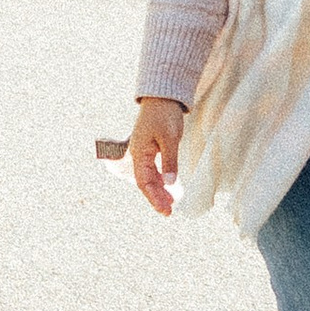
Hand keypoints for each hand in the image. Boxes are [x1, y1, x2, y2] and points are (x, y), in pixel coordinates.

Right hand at [129, 98, 183, 214]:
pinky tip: (169, 189)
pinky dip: (161, 181)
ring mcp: (144, 153)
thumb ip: (169, 160)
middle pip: (146, 182)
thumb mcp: (170, 138)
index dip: (153, 197)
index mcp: (140, 153)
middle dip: (156, 198)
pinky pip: (154, 171)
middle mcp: (139, 155)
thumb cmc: (164, 115)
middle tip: (168, 212)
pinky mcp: (152, 150)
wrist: (163, 98)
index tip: (165, 209)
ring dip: (159, 191)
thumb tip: (170, 183)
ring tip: (170, 204)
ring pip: (150, 178)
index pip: (144, 181)